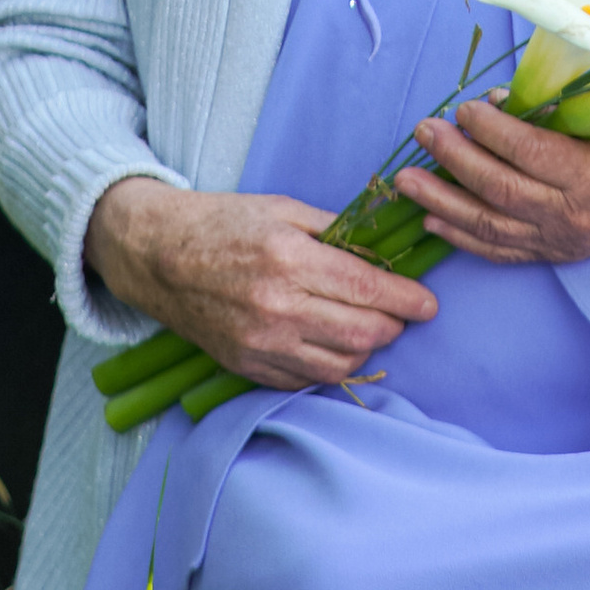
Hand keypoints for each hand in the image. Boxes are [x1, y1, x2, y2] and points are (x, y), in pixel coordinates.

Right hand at [86, 178, 438, 390]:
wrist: (160, 256)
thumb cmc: (224, 224)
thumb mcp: (282, 209)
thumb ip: (335, 232)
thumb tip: (381, 250)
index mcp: (288, 260)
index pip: (367, 290)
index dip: (407, 299)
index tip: (428, 302)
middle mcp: (277, 308)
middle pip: (361, 334)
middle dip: (392, 325)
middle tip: (402, 312)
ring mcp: (261, 343)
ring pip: (339, 365)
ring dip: (365, 350)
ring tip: (368, 327)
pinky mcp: (247, 366)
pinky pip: (306, 380)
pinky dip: (330, 366)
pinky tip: (332, 344)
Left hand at [398, 100, 589, 264]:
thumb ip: (565, 112)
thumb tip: (501, 102)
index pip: (530, 153)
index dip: (491, 130)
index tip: (464, 107)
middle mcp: (576, 217)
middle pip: (500, 190)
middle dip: (455, 160)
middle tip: (423, 130)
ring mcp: (565, 241)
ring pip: (491, 226)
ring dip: (443, 200)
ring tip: (407, 178)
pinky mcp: (560, 254)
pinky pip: (502, 250)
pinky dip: (462, 236)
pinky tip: (432, 219)